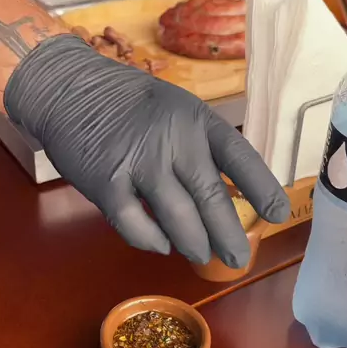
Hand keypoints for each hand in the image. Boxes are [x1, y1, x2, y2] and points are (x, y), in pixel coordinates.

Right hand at [4, 37, 289, 266]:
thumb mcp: (174, 109)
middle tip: (239, 258)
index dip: (262, 189)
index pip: (239, 158)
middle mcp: (172, 141)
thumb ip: (197, 145)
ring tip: (202, 255)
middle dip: (229, 235)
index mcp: (196, 120)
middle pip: (211, 198)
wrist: (69, 89)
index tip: (278, 214)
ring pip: (177, 218)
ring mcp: (138, 163)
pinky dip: (150, 241)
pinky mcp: (106, 183)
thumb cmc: (127, 103)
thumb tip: (225, 195)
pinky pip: (134, 226)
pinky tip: (160, 245)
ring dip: (194, 243)